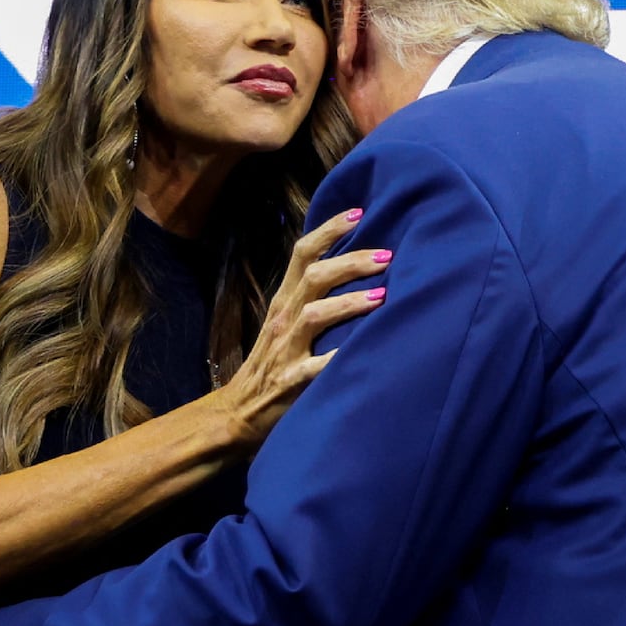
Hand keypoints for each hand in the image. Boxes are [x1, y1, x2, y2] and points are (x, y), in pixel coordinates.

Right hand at [218, 208, 389, 446]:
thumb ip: (312, 296)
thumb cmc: (273, 363)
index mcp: (284, 300)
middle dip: (351, 262)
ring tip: (382, 297)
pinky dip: (337, 359)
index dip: (329, 230)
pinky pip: (315, 368)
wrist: (239, 412)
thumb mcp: (286, 322)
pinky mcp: (290, 382)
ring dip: (349, 303)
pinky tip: (363, 352)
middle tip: (387, 255)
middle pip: (314, 277)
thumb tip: (354, 265)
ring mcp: (285, 349)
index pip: (302, 253)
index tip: (360, 213)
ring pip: (315, 315)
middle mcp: (283, 318)